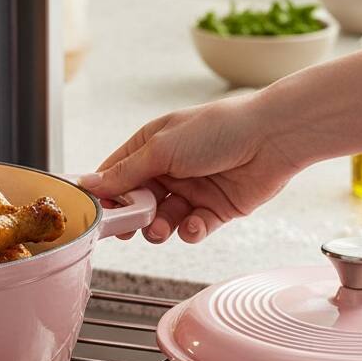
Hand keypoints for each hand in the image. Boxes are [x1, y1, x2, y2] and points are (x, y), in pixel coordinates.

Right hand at [80, 94, 302, 243]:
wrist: (272, 138)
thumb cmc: (217, 130)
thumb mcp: (161, 148)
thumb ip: (124, 172)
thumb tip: (89, 184)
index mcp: (152, 146)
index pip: (116, 174)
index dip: (105, 194)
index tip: (95, 213)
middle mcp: (170, 168)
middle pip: (137, 202)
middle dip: (132, 218)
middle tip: (127, 230)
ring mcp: (193, 190)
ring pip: (163, 220)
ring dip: (159, 228)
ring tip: (161, 228)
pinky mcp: (215, 209)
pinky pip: (193, 228)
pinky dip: (191, 231)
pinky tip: (194, 224)